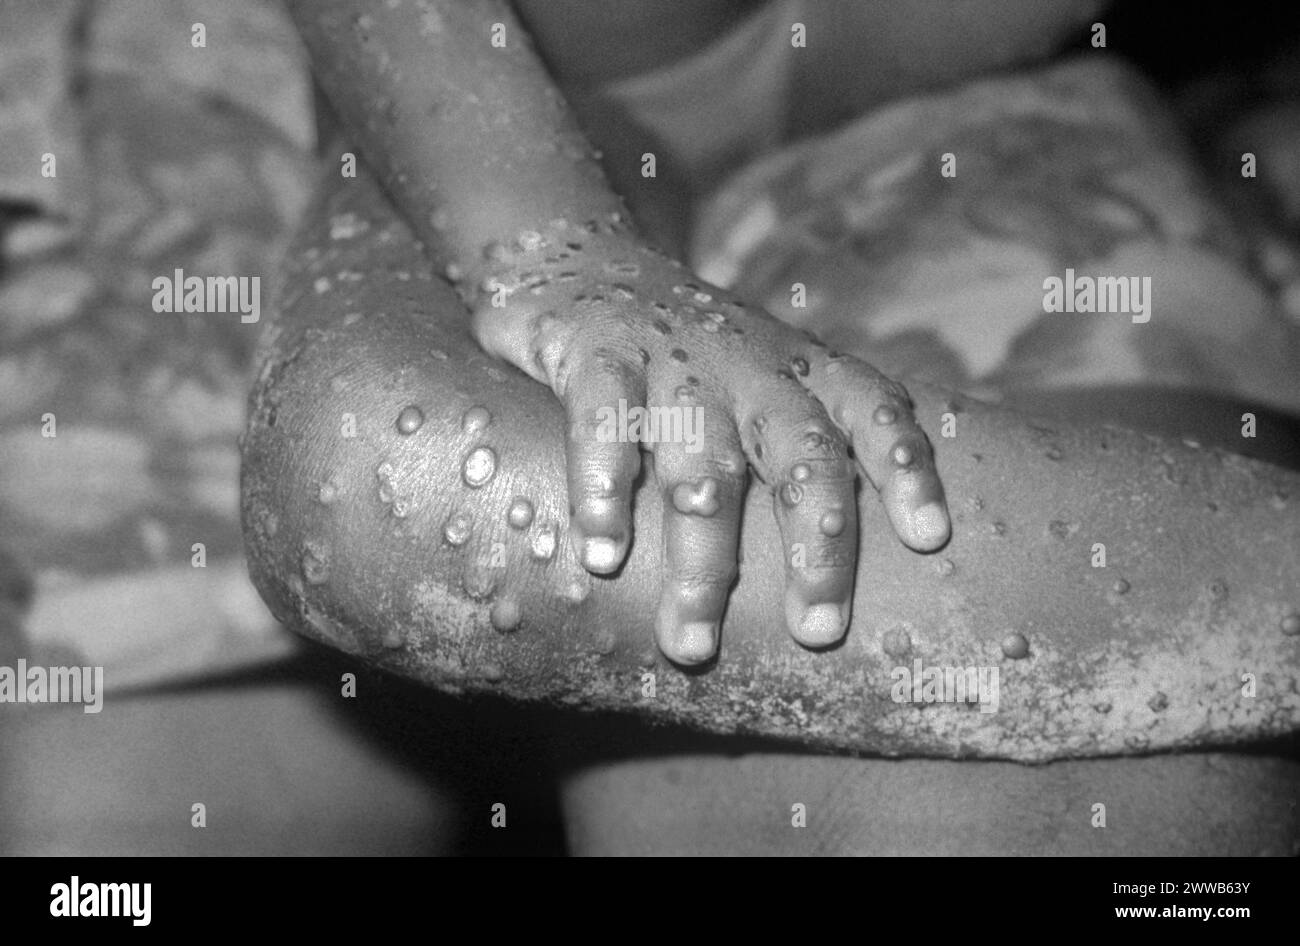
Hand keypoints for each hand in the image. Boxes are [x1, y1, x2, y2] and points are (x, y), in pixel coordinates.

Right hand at [466, 223, 949, 664]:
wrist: (578, 260)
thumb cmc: (686, 359)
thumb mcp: (758, 381)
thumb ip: (795, 448)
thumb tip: (834, 575)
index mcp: (801, 368)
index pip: (875, 408)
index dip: (906, 468)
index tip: (930, 539)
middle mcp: (751, 362)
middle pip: (803, 451)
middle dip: (816, 543)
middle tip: (817, 631)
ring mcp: (676, 356)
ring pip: (704, 461)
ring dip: (701, 556)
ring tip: (691, 640)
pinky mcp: (598, 351)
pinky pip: (605, 421)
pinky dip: (605, 488)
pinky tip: (604, 554)